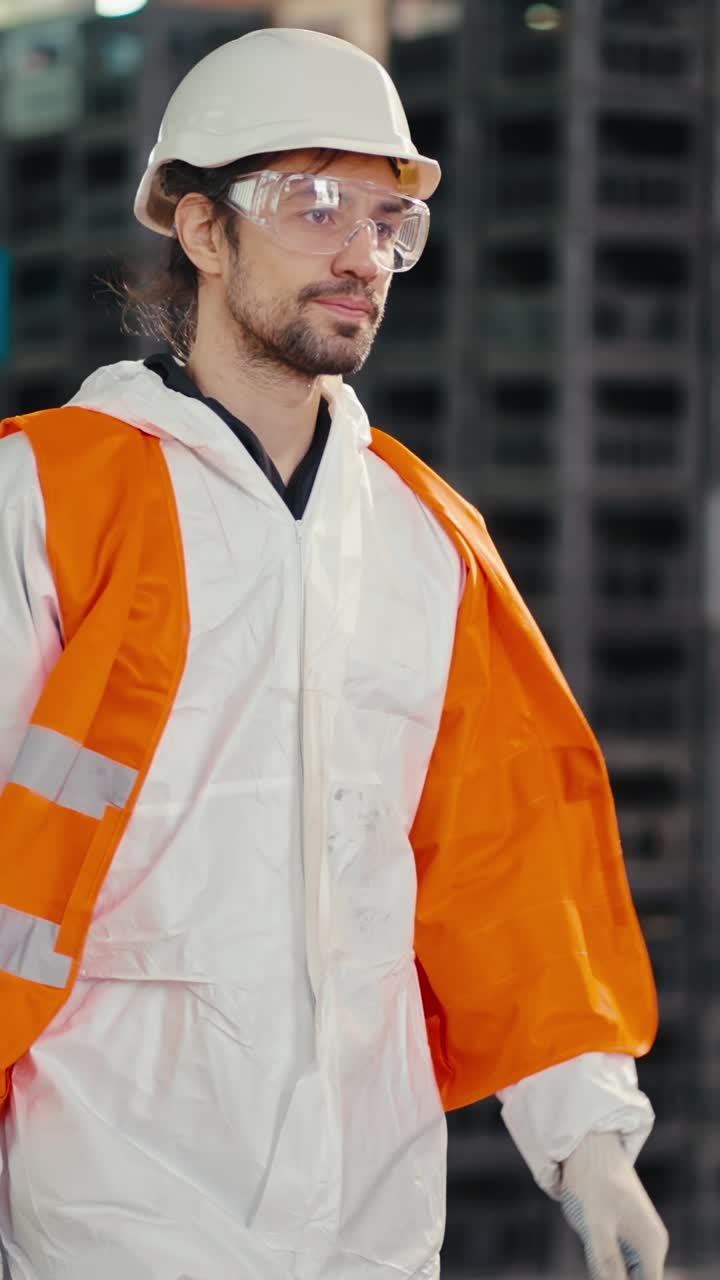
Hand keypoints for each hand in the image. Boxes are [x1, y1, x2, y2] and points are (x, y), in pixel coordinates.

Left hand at [559, 1132, 668, 1277]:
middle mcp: (651, 1243)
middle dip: (613, 1275)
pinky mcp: (623, 1229)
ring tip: (592, 1235)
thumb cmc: (591, 1183)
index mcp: (651, 1246)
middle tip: (595, 1247)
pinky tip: (589, 1232)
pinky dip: (600, 1254)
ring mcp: (637, 1235)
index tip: (604, 1272)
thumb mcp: (596, 1229)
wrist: (587, 1144)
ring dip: (604, 1265)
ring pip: (623, 1269)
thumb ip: (609, 1266)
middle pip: (636, 1279)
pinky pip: (615, 1255)